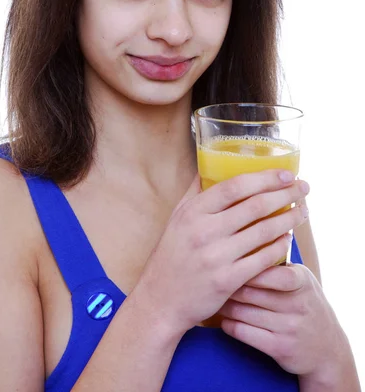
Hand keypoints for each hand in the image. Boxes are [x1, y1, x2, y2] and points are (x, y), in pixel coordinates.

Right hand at [134, 170, 308, 335]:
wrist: (161, 300)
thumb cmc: (171, 255)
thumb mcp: (177, 218)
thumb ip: (195, 192)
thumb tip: (210, 164)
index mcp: (193, 211)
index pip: (234, 186)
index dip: (263, 178)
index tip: (285, 173)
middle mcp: (204, 231)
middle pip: (255, 206)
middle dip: (285, 194)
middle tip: (303, 187)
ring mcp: (216, 257)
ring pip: (263, 231)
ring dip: (289, 219)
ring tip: (303, 211)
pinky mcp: (227, 280)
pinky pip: (262, 259)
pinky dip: (279, 247)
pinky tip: (288, 238)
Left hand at [218, 263, 346, 376]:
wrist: (327, 349)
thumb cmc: (305, 304)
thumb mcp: (302, 280)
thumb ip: (279, 264)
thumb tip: (246, 237)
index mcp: (302, 281)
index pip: (271, 270)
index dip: (246, 266)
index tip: (227, 261)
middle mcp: (297, 304)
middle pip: (249, 291)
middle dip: (226, 284)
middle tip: (208, 277)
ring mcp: (289, 328)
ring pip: (242, 311)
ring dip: (223, 304)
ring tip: (213, 296)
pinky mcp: (279, 348)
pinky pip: (243, 332)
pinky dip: (228, 324)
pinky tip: (223, 318)